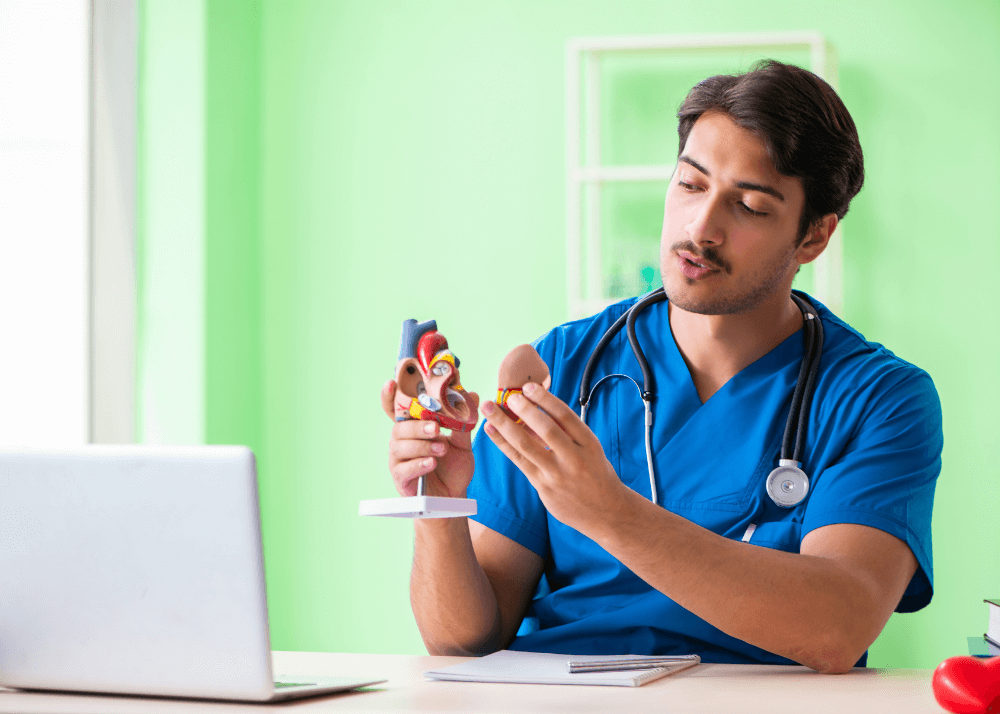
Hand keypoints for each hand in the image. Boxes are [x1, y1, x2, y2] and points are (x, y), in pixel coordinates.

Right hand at [381, 379, 479, 497]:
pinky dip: (418, 464)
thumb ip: (464, 421)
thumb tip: (472, 395)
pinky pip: (403, 468)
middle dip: (418, 426)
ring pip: (400, 446)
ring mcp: (398, 460)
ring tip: (441, 450)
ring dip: (422, 445)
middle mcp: (402, 441)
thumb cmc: (453, 467)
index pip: (397, 409)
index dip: (390, 396)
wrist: (454, 497)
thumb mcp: (463, 443)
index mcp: (414, 428)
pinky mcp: (401, 478)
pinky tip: (432, 463)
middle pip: (400, 427)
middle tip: (436, 428)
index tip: (392, 382)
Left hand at [480, 382, 628, 532]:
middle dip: (525, 410)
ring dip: (504, 425)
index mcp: (588, 443)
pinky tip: (491, 431)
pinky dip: (503, 444)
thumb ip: (567, 432)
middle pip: (546, 429)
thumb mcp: (590, 449)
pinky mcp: (543, 487)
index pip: (565, 415)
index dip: (545, 399)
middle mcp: (574, 458)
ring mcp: (557, 474)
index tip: (529, 386)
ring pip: (526, 445)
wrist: (607, 512)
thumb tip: (538, 407)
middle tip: (509, 396)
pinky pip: (519, 461)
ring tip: (490, 410)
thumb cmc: (596, 474)